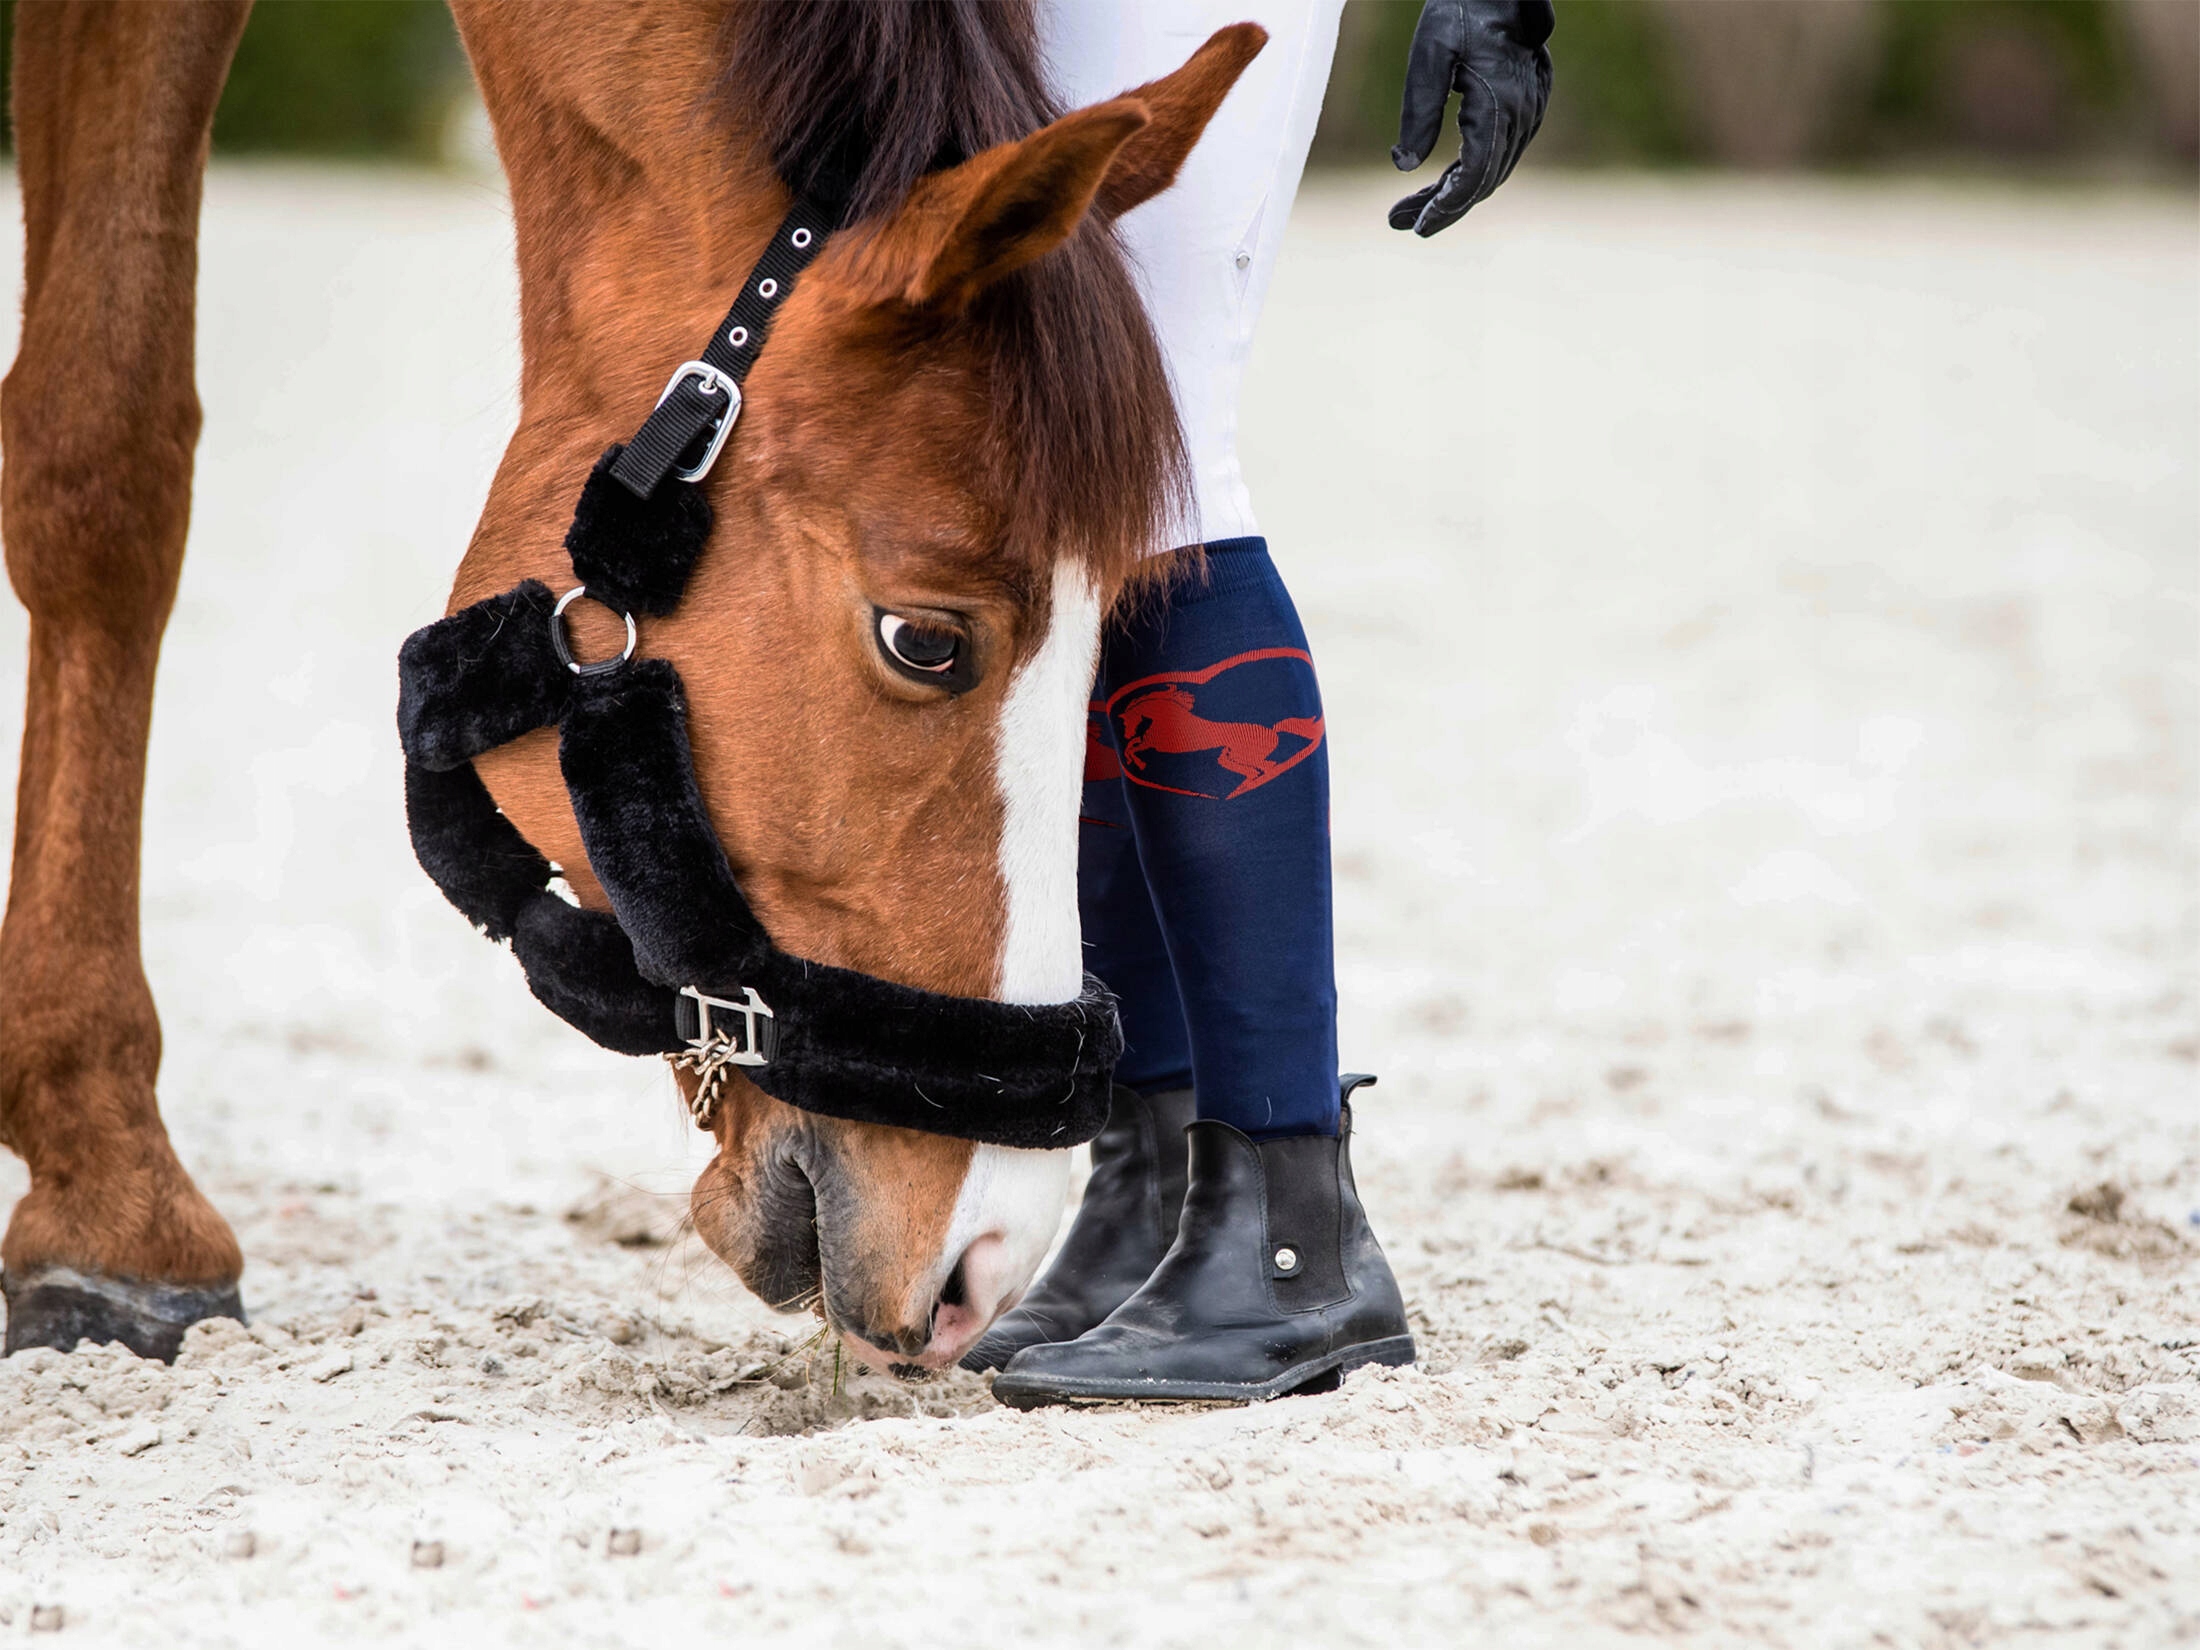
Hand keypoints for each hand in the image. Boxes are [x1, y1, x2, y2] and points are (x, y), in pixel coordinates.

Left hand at [1389, 1, 1554, 236]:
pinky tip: (1444, 180)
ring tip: (1411, 207)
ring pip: (1492, 170)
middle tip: (1398, 222)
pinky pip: (1500, 152)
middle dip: (1441, 207)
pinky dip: (1471, 171)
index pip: (1474, 176)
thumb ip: (1419, 110)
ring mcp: (1529, 111)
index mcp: (1498, 106)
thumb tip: (1403, 166)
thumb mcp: (1429, 55)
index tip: (1414, 226)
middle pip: (1482, 182)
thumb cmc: (1461, 11)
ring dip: (1454, 193)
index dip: (1445, 207)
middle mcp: (1521, 115)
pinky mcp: (1528, 106)